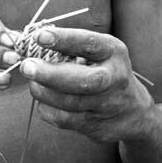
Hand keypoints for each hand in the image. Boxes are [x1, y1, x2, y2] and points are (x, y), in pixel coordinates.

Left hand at [20, 27, 153, 142]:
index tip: (39, 36)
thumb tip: (33, 43)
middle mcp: (115, 78)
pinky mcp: (97, 126)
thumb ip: (72, 47)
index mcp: (114, 52)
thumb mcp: (100, 52)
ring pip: (70, 102)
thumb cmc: (106, 71)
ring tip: (32, 82)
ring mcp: (107, 105)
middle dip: (50, 74)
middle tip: (27, 66)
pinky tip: (43, 100)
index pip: (88, 43)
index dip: (63, 39)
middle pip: (82, 80)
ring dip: (43, 92)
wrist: (134, 111)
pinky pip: (65, 120)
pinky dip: (48, 109)